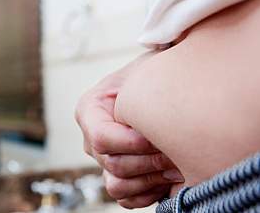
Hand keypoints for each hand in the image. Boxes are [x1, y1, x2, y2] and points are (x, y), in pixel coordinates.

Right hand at [75, 52, 183, 207]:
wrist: (155, 89)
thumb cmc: (151, 76)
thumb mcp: (146, 69)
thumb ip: (145, 76)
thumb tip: (160, 82)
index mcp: (89, 110)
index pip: (101, 138)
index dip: (131, 142)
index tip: (158, 136)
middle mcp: (91, 137)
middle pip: (112, 164)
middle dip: (149, 161)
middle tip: (179, 153)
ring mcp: (102, 159)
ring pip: (117, 186)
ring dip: (150, 180)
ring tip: (177, 167)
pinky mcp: (115, 175)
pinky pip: (125, 198)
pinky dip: (147, 194)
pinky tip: (166, 179)